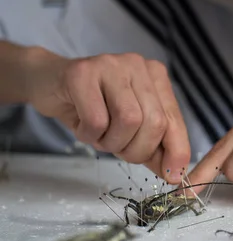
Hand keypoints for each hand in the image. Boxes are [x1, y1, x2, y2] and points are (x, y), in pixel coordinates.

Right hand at [27, 48, 189, 182]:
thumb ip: (153, 148)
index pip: (173, 118)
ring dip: (111, 142)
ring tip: (98, 134)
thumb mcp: (127, 129)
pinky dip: (89, 135)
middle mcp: (137, 64)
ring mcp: (111, 64)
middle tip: (116, 148)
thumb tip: (175, 174)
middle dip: (137, 149)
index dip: (176, 150)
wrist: (48, 84)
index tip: (173, 176)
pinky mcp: (83, 72)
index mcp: (155, 76)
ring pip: (128, 120)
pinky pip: (96, 120)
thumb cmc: (91, 107)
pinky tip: (82, 125)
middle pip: (154, 122)